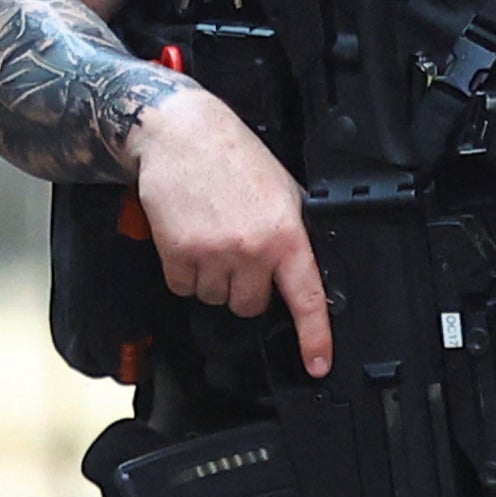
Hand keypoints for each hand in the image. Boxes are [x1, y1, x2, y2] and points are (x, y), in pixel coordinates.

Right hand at [128, 82, 330, 378]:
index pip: (306, 297)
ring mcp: (212, 253)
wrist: (180, 133)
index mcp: (285, 232)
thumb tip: (306, 266)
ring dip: (212, 278)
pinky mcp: (177, 252)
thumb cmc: (231, 154)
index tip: (318, 364)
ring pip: (214, 298)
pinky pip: (182, 287)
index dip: (315, 337)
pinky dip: (183, 271)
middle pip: (249, 305)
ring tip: (211, 236)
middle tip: (237, 250)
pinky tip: (189, 238)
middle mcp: (251, 248)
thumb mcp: (281, 187)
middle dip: (244, 286)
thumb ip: (293, 230)